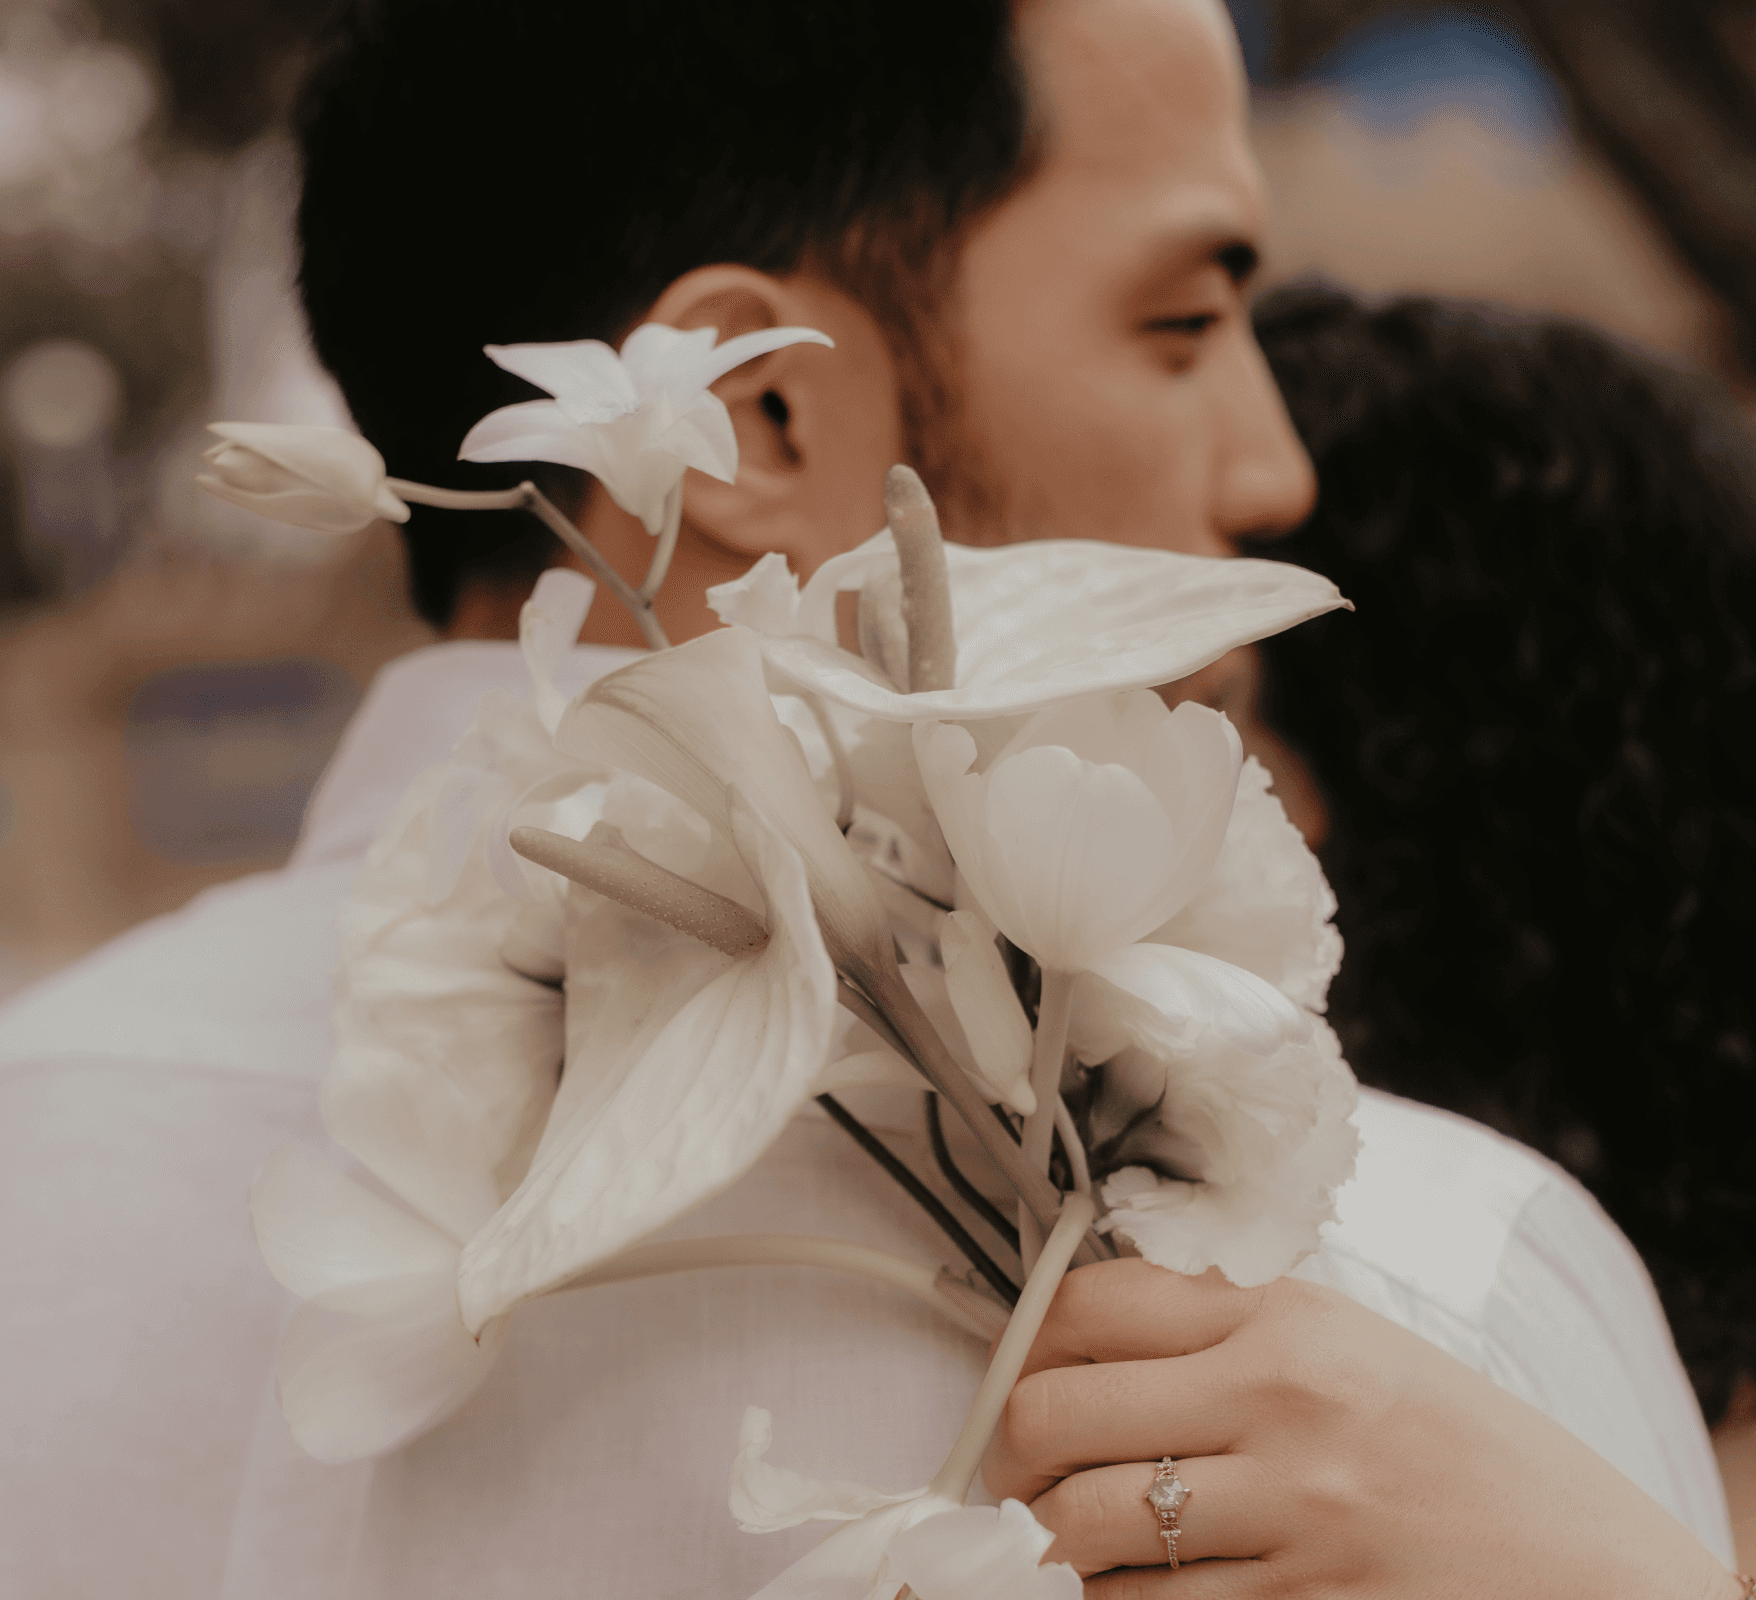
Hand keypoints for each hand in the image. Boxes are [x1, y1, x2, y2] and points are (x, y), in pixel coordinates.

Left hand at [984, 1258, 1741, 1598]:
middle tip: (1026, 1473)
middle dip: (1015, 1453)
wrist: (1588, 1572)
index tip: (1024, 1372)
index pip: (1088, 1303)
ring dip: (1053, 1543)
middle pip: (1054, 1416)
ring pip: (1081, 1531)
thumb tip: (1076, 1334)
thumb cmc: (1457, 1450)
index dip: (1026, 1341)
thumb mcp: (1347, 1345)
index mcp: (1286, 1320)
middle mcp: (1280, 1406)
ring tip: (1072, 1540)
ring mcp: (1291, 1519)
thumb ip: (1220, 1327)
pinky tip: (1133, 1592)